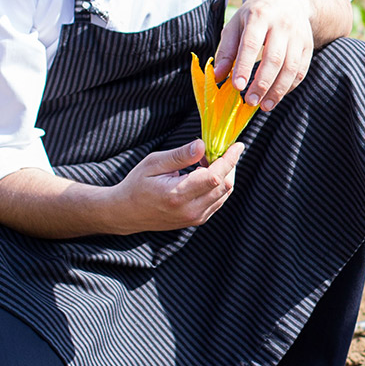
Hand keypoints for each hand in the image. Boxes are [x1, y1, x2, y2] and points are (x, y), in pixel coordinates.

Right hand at [106, 138, 245, 233]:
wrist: (127, 213)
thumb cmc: (137, 184)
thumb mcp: (153, 163)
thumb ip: (180, 155)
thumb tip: (203, 145)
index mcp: (177, 194)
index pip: (214, 177)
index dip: (229, 159)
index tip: (237, 145)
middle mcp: (190, 210)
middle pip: (225, 185)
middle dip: (229, 165)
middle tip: (218, 149)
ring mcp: (195, 218)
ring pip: (224, 194)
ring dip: (225, 175)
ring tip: (209, 161)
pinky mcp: (197, 220)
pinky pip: (218, 201)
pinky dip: (219, 185)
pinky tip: (206, 174)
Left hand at [212, 0, 316, 110]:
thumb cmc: (256, 13)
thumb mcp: (237, 23)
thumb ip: (227, 50)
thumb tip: (218, 76)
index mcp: (260, 15)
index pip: (252, 44)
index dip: (245, 66)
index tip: (237, 86)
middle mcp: (282, 25)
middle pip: (274, 58)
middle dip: (262, 83)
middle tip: (250, 102)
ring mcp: (298, 36)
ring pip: (291, 67)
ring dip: (277, 90)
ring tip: (264, 106)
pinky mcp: (308, 46)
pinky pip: (301, 70)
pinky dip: (289, 86)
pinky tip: (276, 96)